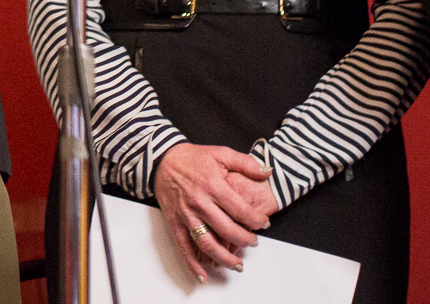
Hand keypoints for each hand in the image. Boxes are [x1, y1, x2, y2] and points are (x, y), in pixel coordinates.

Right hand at [152, 143, 273, 280]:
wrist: (162, 159)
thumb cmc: (191, 157)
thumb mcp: (220, 153)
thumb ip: (246, 163)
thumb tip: (268, 172)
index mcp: (213, 186)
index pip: (240, 210)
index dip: (256, 220)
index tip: (264, 224)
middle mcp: (199, 203)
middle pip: (227, 230)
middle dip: (245, 240)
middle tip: (253, 242)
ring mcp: (186, 215)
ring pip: (207, 244)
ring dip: (224, 259)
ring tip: (238, 265)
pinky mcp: (175, 222)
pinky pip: (184, 247)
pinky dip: (193, 264)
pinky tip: (203, 275)